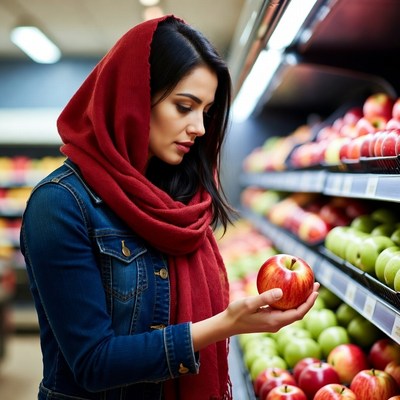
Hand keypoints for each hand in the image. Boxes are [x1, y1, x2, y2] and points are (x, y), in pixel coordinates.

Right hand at [191, 282, 318, 350]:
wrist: (227, 324)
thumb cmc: (236, 314)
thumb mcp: (249, 304)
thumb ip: (265, 298)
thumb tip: (281, 291)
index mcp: (275, 321)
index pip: (299, 313)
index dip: (309, 303)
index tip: (315, 291)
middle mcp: (277, 323)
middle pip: (299, 312)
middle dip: (309, 300)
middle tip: (315, 285)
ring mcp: (273, 322)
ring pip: (292, 311)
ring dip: (301, 300)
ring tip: (306, 287)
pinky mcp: (269, 319)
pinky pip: (284, 310)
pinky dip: (290, 301)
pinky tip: (288, 291)